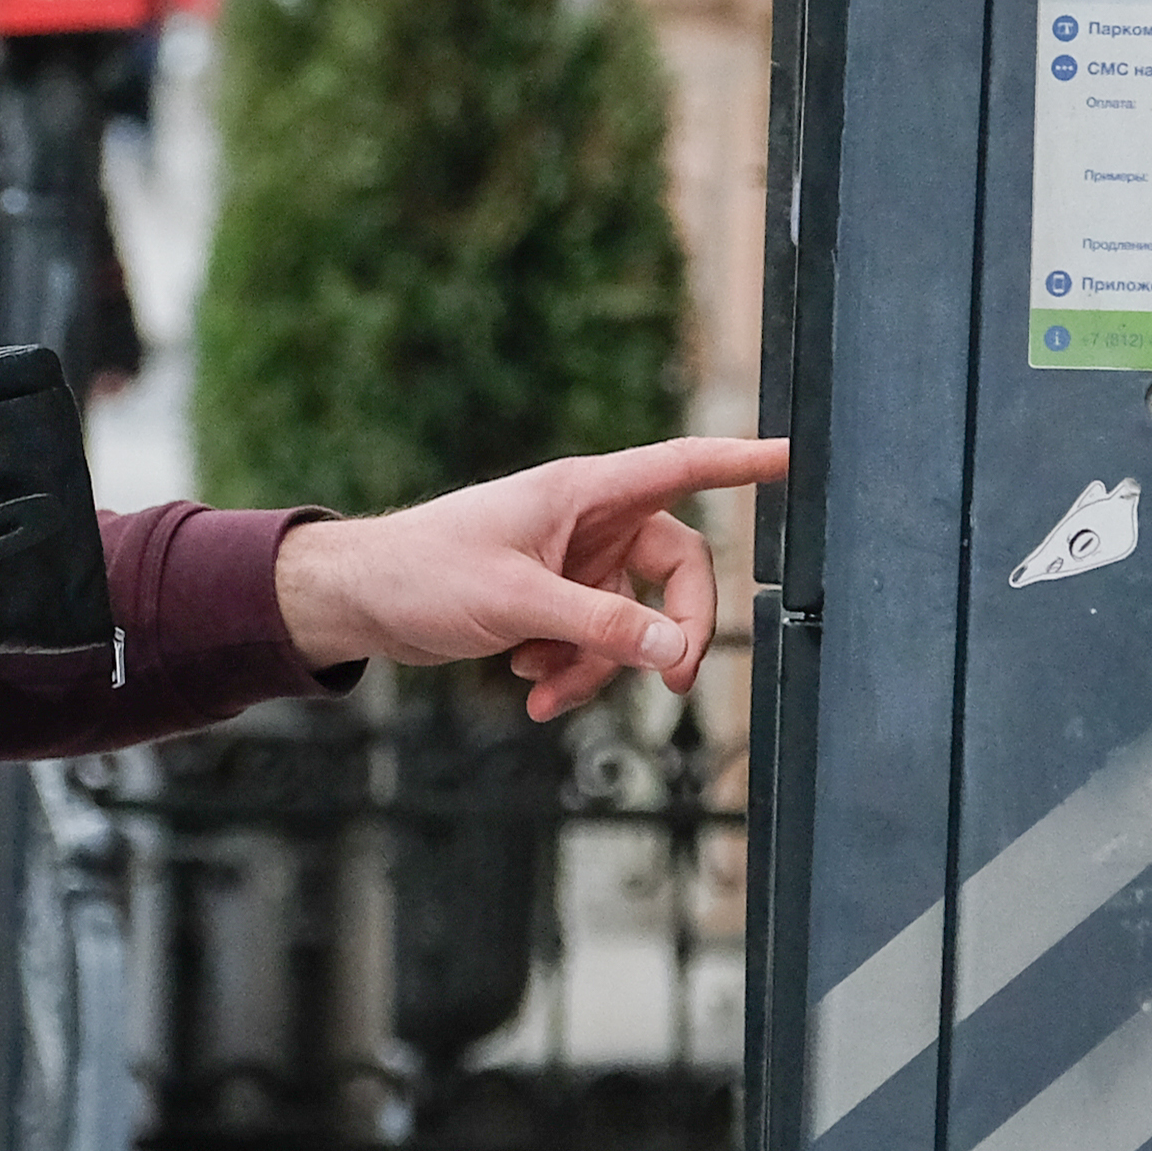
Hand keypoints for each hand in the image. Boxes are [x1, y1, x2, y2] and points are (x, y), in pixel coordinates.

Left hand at [270, 436, 789, 720]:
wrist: (358, 601)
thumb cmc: (423, 574)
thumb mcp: (518, 604)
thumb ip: (602, 628)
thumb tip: (676, 651)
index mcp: (583, 492)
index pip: (681, 465)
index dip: (740, 461)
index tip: (793, 457)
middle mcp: (587, 520)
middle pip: (674, 568)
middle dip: (670, 629)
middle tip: (669, 684)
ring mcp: (571, 560)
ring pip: (630, 619)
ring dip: (600, 666)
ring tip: (546, 693)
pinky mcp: (552, 598)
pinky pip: (593, 639)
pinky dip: (570, 669)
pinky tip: (527, 684)